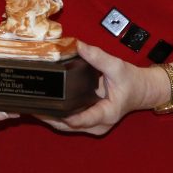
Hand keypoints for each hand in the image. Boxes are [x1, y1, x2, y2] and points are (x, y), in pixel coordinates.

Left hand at [37, 40, 155, 135]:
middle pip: (68, 126)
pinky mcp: (89, 122)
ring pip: (66, 127)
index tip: (48, 109)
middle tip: (30, 105)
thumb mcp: (116, 66)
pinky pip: (69, 122)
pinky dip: (56, 116)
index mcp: (107, 113)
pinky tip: (43, 105)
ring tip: (31, 105)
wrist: (142, 90)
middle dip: (49, 118)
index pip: (82, 119)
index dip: (64, 116)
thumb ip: (97, 56)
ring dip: (49, 118)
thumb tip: (77, 44)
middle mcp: (98, 124)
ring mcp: (93, 126)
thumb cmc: (131, 80)